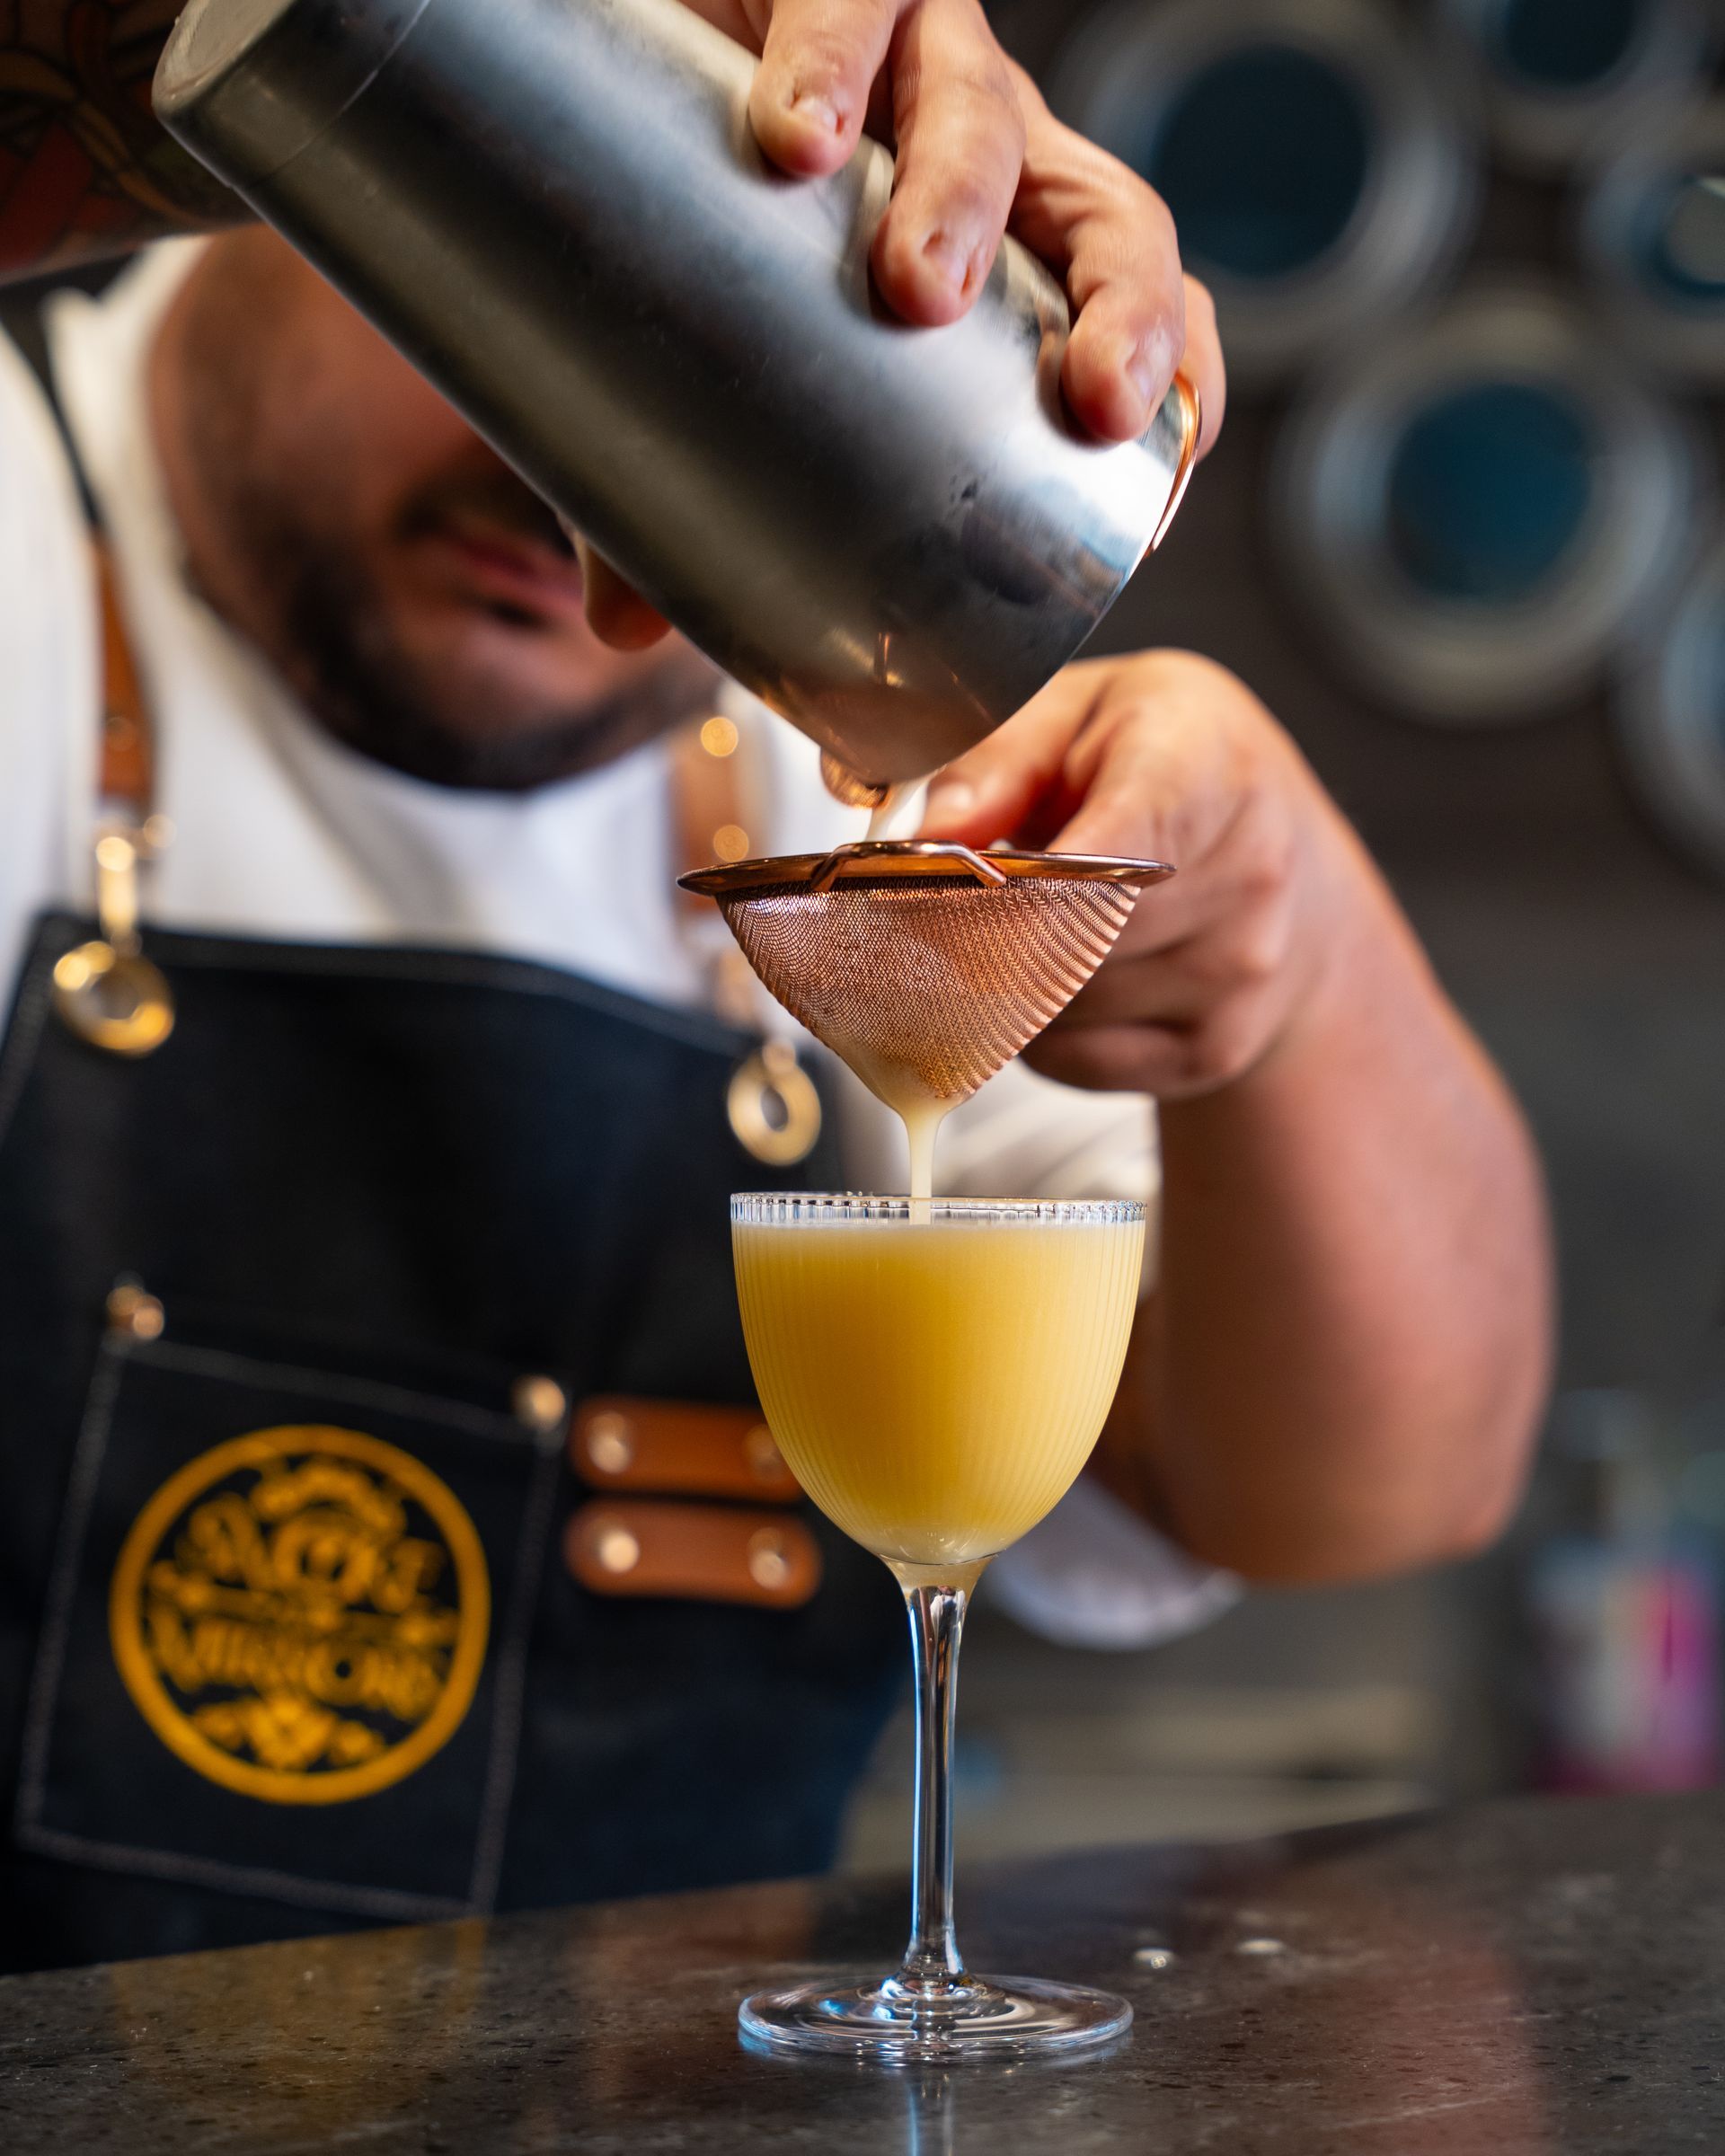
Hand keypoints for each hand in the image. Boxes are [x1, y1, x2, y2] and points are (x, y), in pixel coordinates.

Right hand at [579, 0, 1224, 646]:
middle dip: (1125, 313)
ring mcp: (904, 54)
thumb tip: (627, 629)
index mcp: (994, 242)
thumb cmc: (677, 205)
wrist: (566, 31)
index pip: (1127, 308)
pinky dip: (833, 50)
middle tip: (1088, 402)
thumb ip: (673, 485)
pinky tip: (793, 136)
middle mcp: (976, 147)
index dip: (1174, 390)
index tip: (1158, 500)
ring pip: (987, 107)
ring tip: (913, 285)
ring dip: (967, 196)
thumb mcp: (696, 357)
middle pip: (1108, 219)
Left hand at [918, 653, 1374, 1100]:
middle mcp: (1247, 874)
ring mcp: (1240, 973)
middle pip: (1069, 938)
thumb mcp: (1086, 710)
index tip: (958, 885)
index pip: (1119, 844)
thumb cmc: (1175, 767)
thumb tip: (936, 833)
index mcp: (1208, 768)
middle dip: (986, 926)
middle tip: (951, 901)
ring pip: (1060, 1005)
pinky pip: (1074, 1060)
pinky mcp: (1216, 1049)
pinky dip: (1042, 1029)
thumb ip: (1001, 761)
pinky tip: (1065, 972)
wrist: (1291, 860)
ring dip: (1014, 976)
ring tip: (1035, 923)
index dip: (1026, 879)